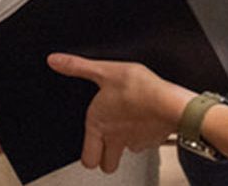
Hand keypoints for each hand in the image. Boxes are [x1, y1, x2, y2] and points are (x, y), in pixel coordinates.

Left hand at [47, 53, 193, 173]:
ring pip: (127, 152)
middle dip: (106, 158)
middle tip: (107, 142)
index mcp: (99, 126)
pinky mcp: (154, 140)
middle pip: (107, 166)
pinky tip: (146, 117)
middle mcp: (116, 139)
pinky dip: (145, 134)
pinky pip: (146, 142)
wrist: (173, 102)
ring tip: (128, 122)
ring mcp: (136, 142)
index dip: (88, 155)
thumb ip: (78, 67)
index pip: (88, 160)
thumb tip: (55, 61)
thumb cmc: (140, 89)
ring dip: (126, 142)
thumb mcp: (105, 71)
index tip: (90, 146)